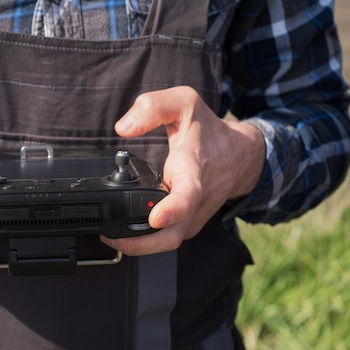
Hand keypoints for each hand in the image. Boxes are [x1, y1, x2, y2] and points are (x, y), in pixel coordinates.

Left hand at [101, 86, 265, 255]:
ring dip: (138, 245)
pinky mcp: (188, 224)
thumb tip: (123, 128)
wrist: (241, 156)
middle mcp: (195, 200)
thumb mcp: (184, 103)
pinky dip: (145, 240)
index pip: (186, 196)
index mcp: (193, 171)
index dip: (172, 210)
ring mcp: (192, 216)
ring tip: (107, 235)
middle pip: (171, 236)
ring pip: (167, 242)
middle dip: (140, 244)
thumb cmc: (209, 131)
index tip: (155, 217)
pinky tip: (123, 231)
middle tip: (108, 236)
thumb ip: (152, 107)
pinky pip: (166, 239)